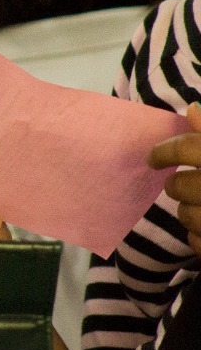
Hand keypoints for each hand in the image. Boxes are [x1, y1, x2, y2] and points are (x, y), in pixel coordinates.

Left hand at [148, 103, 200, 254]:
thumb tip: (192, 109)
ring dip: (189, 211)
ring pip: (186, 215)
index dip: (164, 152)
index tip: (153, 159)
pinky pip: (197, 241)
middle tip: (184, 184)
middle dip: (177, 185)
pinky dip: (200, 236)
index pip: (188, 148)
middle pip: (179, 185)